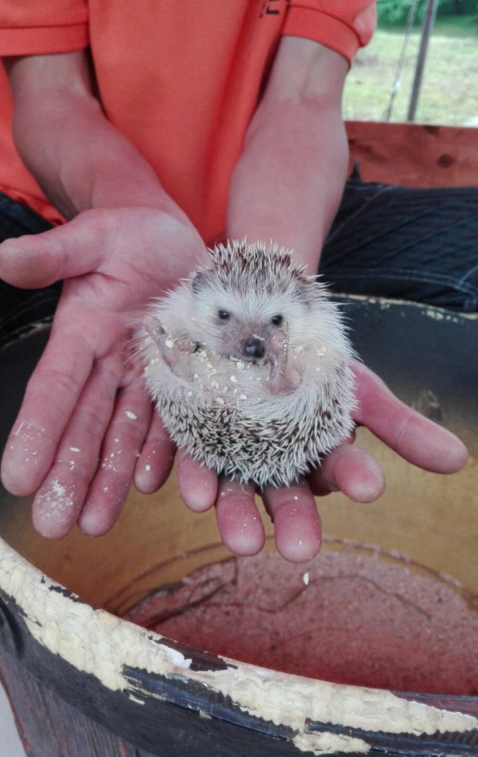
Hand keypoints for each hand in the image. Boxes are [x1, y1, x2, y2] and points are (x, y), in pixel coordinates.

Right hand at [0, 205, 207, 536]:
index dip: (36, 431)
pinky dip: (161, 453)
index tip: (15, 476)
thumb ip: (53, 255)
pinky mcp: (181, 380)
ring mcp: (145, 377)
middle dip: (70, 474)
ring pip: (124, 435)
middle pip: (85, 425)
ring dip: (110, 480)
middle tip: (56, 523)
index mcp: (81, 333)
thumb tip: (4, 259)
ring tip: (96, 523)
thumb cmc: (131, 234)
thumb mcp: (94, 236)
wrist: (176, 241)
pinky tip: (148, 484)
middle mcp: (108, 364)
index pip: (53, 389)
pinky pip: (172, 422)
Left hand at [176, 359, 466, 562]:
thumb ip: (401, 426)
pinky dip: (189, 472)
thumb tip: (461, 461)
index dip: (354, 474)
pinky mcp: (192, 432)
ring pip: (233, 485)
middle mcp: (277, 461)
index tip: (370, 483)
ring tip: (235, 534)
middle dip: (292, 517)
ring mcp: (231, 449)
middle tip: (299, 547)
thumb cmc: (314, 357)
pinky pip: (188, 455)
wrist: (260, 314)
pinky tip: (187, 488)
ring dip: (233, 509)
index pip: (343, 468)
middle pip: (285, 492)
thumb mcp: (358, 384)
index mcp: (320, 452)